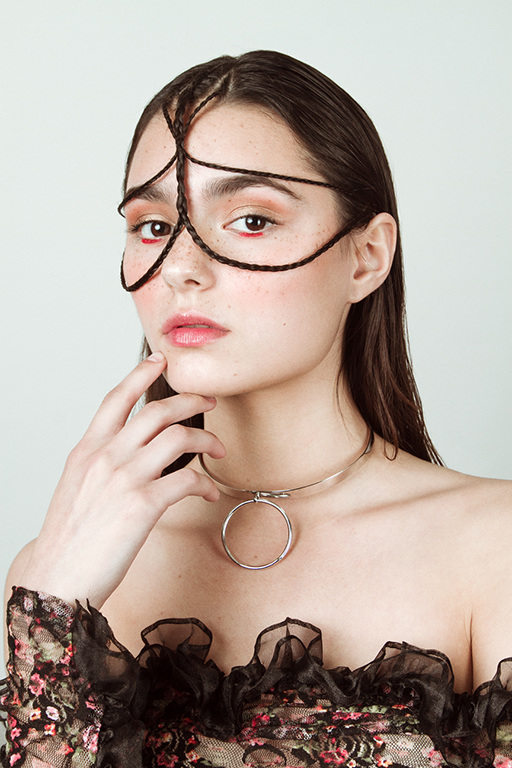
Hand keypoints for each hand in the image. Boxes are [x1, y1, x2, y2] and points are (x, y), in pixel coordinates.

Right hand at [18, 352, 224, 607]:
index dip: (140, 374)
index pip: (116, 399)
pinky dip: (205, 482)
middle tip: (209, 399)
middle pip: (157, 411)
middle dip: (190, 400)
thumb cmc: (69, 538)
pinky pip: (187, 479)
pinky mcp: (143, 505)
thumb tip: (129, 452)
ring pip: (178, 437)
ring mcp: (125, 479)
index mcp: (87, 450)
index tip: (161, 360)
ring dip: (206, 438)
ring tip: (219, 447)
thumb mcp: (77, 486)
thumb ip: (101, 463)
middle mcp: (106, 457)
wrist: (58, 578)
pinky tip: (209, 491)